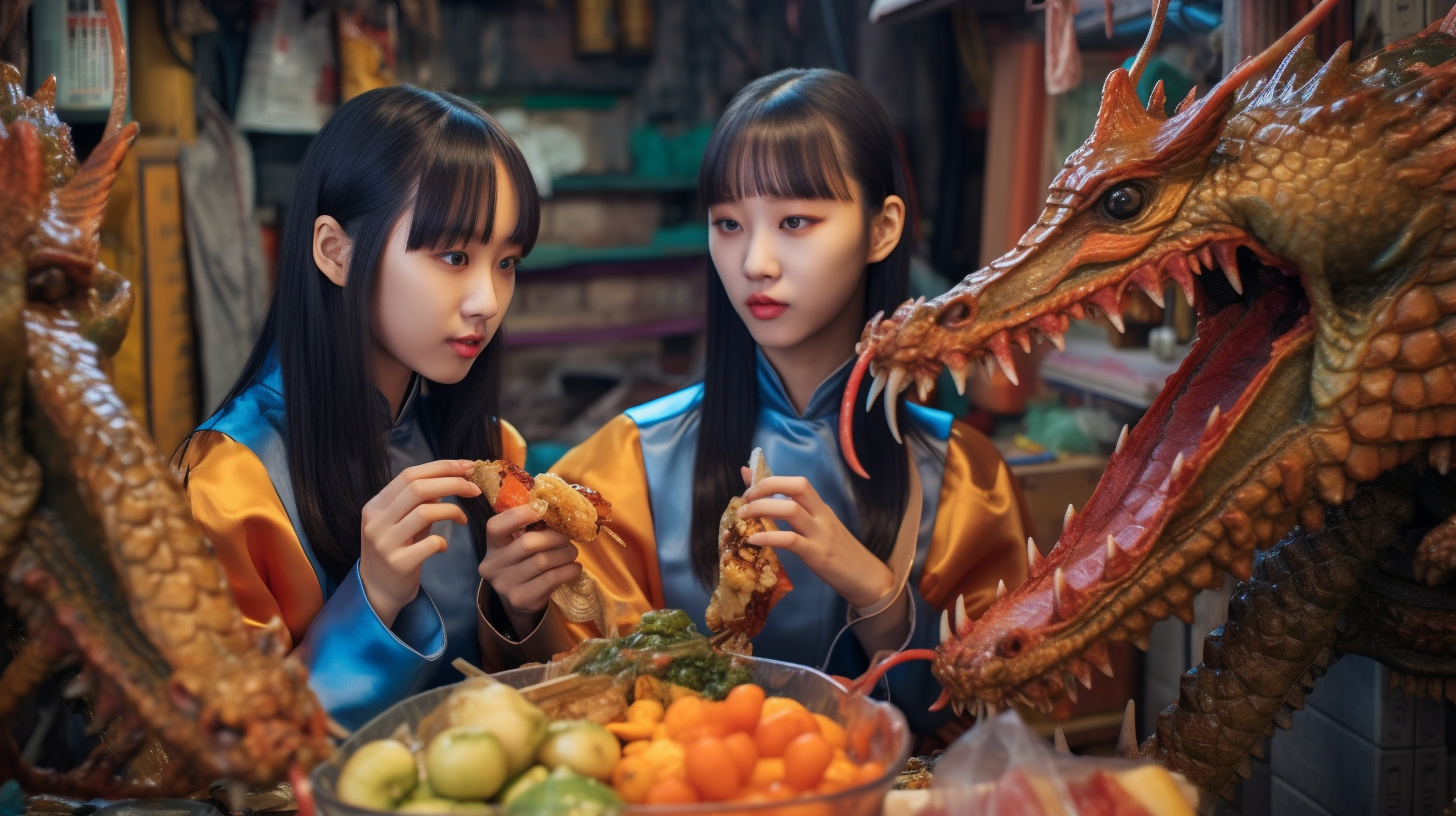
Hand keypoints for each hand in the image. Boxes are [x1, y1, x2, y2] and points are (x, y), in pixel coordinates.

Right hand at [360, 460, 480, 626]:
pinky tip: (443, 548)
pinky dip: (443, 542)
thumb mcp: (400, 522)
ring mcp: (385, 543)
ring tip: (463, 519)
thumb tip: (451, 477)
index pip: (409, 475)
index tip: (467, 466)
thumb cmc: (395, 551)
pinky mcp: (398, 564)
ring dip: (453, 511)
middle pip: (418, 489)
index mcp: (375, 506)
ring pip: (425, 512)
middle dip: (453, 483)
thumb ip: (418, 502)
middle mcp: (376, 521)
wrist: (377, 592)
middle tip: (475, 489)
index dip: (441, 467)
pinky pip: (430, 543)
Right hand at [478, 501, 581, 636]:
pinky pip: (552, 578)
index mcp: (492, 546)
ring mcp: (506, 585)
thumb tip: (558, 510)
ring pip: (543, 561)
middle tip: (569, 535)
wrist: (519, 600)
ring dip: (565, 553)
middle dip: (554, 536)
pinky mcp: (522, 599)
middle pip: (528, 543)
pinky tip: (574, 567)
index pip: (496, 526)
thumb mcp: (517, 546)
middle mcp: (493, 566)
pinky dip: (569, 570)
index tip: (542, 507)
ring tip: (572, 552)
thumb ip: (529, 529)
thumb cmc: (524, 563)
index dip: (519, 514)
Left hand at [738, 473, 895, 609]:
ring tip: (743, 516)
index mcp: (822, 508)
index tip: (749, 483)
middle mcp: (822, 516)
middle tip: (745, 498)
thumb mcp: (821, 529)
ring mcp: (821, 534)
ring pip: (791, 510)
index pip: (798, 483)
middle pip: (796, 487)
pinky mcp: (817, 555)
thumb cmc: (840, 554)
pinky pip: (790, 540)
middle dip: (766, 486)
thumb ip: (799, 515)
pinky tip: (753, 541)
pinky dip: (769, 536)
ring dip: (762, 508)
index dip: (771, 478)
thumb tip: (772, 503)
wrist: (867, 579)